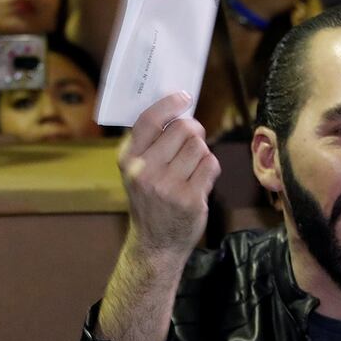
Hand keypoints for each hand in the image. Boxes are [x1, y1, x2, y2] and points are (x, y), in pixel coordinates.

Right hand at [119, 92, 219, 260]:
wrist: (156, 243)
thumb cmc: (151, 200)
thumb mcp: (138, 172)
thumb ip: (151, 144)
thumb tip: (178, 110)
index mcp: (128, 159)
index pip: (149, 120)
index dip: (169, 104)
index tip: (184, 96)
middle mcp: (144, 171)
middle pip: (183, 129)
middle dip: (194, 131)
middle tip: (193, 140)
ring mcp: (168, 186)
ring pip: (200, 146)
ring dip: (202, 152)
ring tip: (192, 167)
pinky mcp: (190, 198)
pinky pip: (211, 165)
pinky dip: (210, 168)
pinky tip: (200, 180)